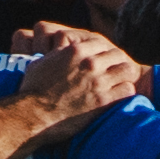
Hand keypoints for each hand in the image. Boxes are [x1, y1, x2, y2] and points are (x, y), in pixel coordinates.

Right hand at [10, 23, 141, 139]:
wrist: (31, 115)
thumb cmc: (32, 89)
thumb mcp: (42, 62)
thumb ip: (57, 54)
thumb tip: (59, 50)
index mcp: (75, 50)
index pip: (102, 44)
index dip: (103, 53)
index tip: (103, 62)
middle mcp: (90, 63)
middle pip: (118, 55)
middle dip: (117, 63)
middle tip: (114, 74)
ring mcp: (98, 82)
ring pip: (128, 71)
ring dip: (124, 77)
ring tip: (119, 85)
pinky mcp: (103, 101)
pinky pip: (127, 91)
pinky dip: (124, 93)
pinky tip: (118, 98)